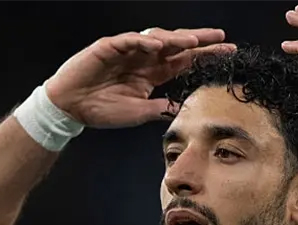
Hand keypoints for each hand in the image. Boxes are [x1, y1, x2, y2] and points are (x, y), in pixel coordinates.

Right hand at [44, 28, 234, 127]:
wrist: (70, 108)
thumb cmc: (101, 110)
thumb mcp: (139, 113)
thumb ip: (160, 107)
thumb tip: (183, 109)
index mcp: (151, 73)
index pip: (183, 61)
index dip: (203, 56)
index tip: (227, 54)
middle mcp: (142, 58)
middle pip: (175, 44)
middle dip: (198, 40)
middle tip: (221, 38)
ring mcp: (126, 51)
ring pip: (155, 38)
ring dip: (175, 38)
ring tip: (193, 41)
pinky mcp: (108, 47)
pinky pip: (128, 41)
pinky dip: (143, 42)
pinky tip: (159, 46)